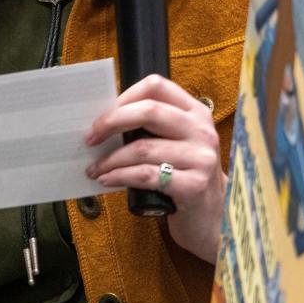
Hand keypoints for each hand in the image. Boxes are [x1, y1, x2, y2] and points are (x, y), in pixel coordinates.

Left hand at [84, 74, 225, 262]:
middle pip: (148, 112)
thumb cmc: (185, 174)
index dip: (125, 97)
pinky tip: (108, 180)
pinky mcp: (195, 185)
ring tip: (95, 168)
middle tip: (90, 138)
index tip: (104, 115)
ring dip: (110, 159)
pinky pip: (146, 175)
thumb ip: (152, 127)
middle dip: (111, 123)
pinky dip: (120, 176)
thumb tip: (104, 121)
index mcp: (195, 112)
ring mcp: (201, 157)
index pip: (156, 86)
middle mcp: (201, 130)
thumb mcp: (177, 143)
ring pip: (143, 148)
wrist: (214, 216)